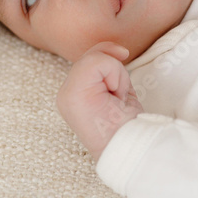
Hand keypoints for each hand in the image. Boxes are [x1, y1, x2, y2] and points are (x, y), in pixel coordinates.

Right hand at [55, 41, 143, 161]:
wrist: (132, 148)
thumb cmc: (129, 123)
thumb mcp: (120, 87)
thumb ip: (110, 66)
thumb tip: (118, 49)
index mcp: (75, 93)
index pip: (93, 59)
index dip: (113, 68)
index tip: (119, 97)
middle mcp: (65, 93)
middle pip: (95, 54)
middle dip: (116, 72)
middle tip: (118, 100)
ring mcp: (66, 94)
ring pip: (97, 57)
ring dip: (117, 76)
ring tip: (116, 100)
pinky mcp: (72, 94)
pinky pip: (98, 61)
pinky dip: (116, 75)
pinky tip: (115, 97)